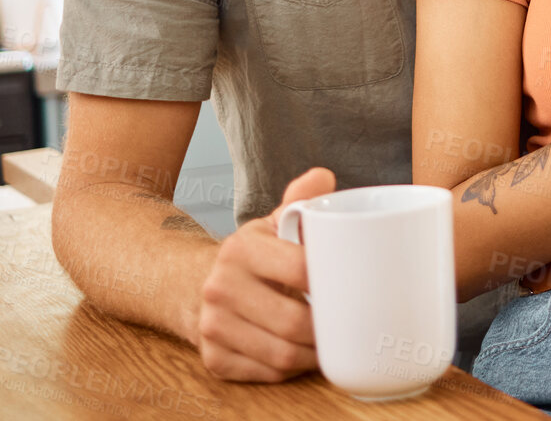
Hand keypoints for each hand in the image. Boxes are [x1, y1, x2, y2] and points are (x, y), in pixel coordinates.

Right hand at [192, 166, 334, 380]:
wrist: (197, 284)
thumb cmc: (253, 255)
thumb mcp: (272, 223)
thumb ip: (299, 201)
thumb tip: (324, 177)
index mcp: (240, 249)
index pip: (299, 269)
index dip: (332, 281)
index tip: (352, 285)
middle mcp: (220, 288)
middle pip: (293, 321)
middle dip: (328, 328)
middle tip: (350, 323)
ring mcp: (213, 327)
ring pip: (281, 354)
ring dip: (315, 354)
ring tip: (334, 342)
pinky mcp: (213, 359)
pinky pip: (266, 373)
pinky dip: (292, 368)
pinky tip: (304, 354)